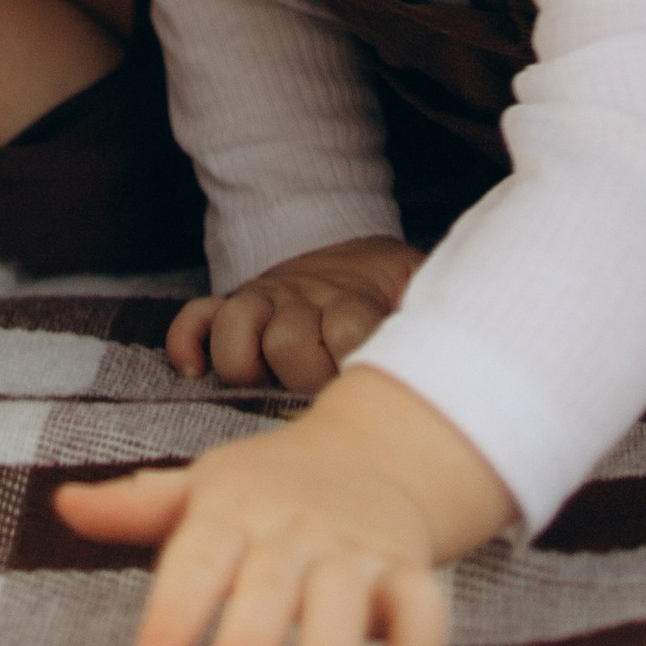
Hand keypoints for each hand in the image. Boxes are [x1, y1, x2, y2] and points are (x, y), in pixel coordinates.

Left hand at [55, 367, 510, 645]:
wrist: (375, 450)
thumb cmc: (268, 488)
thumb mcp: (204, 489)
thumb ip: (137, 510)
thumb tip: (64, 504)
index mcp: (234, 510)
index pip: (198, 558)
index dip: (175, 610)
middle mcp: (294, 530)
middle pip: (269, 586)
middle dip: (247, 640)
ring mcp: (353, 550)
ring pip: (345, 601)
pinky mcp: (406, 570)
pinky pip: (422, 607)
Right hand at [166, 238, 421, 397]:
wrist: (359, 255)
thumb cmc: (394, 296)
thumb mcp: (424, 296)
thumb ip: (439, 320)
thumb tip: (457, 363)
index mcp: (356, 301)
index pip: (348, 331)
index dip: (351, 362)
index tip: (365, 386)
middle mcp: (307, 298)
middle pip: (288, 339)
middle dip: (301, 374)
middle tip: (321, 390)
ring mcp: (268, 300)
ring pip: (237, 325)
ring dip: (246, 360)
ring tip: (263, 379)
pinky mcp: (239, 305)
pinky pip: (197, 318)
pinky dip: (188, 343)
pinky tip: (194, 371)